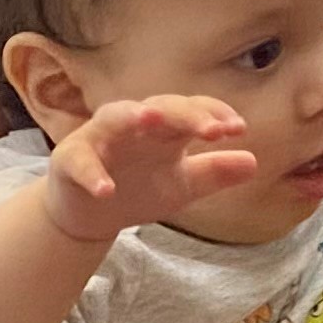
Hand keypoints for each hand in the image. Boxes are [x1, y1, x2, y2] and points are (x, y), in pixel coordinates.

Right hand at [42, 97, 256, 241]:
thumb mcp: (182, 185)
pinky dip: (92, 173)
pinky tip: (106, 189)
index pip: (192, 109)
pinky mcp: (69, 159)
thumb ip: (214, 173)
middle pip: (160, 107)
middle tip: (210, 129)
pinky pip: (79, 160)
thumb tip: (254, 161)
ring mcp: (99, 139)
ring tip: (151, 120)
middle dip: (185, 114)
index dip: (214, 114)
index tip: (238, 129)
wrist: (90, 216)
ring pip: (114, 117)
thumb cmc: (138, 188)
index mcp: (164, 129)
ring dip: (132, 116)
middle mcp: (133, 125)